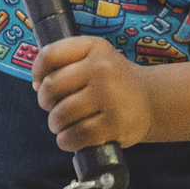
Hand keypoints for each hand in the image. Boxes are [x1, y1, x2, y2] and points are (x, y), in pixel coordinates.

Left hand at [32, 37, 151, 150]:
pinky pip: (77, 135)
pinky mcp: (115, 123)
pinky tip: (70, 138)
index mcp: (95, 47)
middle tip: (54, 108)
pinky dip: (66, 140)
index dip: (37, 71)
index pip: (50, 54)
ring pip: (62, 113)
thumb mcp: (96, 59)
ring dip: (55, 124)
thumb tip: (37, 84)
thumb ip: (67, 64)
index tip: (39, 83)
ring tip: (63, 125)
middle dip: (46, 102)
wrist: (152, 101)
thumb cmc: (114, 82)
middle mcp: (103, 68)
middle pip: (51, 86)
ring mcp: (110, 96)